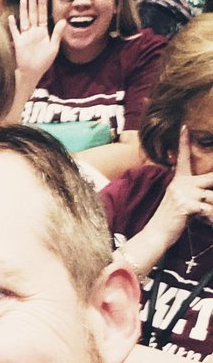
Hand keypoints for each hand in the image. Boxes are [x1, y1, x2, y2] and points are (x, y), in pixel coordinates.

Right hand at [8, 0, 63, 88]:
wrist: (32, 73)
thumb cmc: (43, 62)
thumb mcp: (53, 47)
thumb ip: (57, 34)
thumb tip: (63, 21)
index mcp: (43, 32)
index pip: (42, 15)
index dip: (42, 5)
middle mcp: (33, 32)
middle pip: (33, 15)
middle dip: (32, 3)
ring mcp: (25, 37)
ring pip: (24, 20)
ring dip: (24, 10)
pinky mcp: (18, 42)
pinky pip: (15, 32)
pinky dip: (13, 25)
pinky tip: (12, 17)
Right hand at [146, 125, 212, 248]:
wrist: (156, 235)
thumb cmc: (170, 220)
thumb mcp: (179, 201)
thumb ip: (192, 192)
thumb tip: (208, 192)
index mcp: (178, 181)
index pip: (181, 158)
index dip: (183, 142)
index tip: (185, 127)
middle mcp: (180, 184)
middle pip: (210, 178)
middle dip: (212, 187)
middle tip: (206, 196)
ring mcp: (183, 194)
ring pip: (212, 196)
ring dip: (211, 208)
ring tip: (207, 215)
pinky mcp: (186, 206)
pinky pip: (207, 208)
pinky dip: (210, 216)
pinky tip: (208, 221)